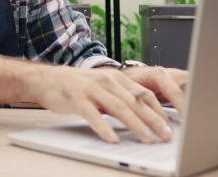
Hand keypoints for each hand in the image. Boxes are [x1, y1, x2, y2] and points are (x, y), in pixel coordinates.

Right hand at [28, 65, 179, 143]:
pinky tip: (112, 139)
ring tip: (146, 139)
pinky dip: (104, 128)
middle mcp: (107, 81)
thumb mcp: (103, 89)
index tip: (170, 127)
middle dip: (153, 120)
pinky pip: (93, 115)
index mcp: (117, 78)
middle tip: (166, 136)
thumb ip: (122, 99)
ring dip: (135, 125)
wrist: (47, 79)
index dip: (160, 111)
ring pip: (119, 108)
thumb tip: (146, 118)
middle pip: (135, 102)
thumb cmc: (77, 87)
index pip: (145, 94)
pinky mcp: (76, 98)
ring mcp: (92, 89)